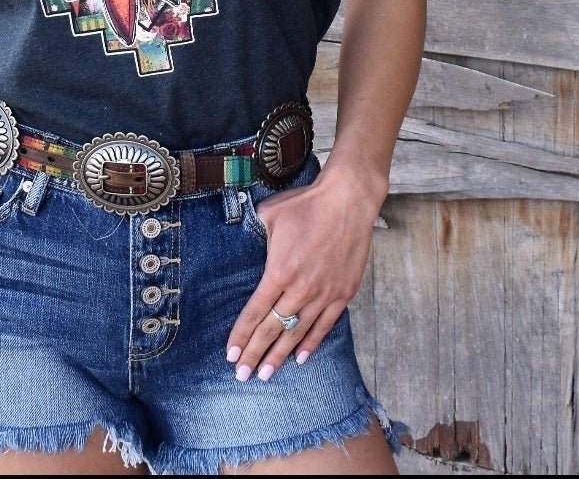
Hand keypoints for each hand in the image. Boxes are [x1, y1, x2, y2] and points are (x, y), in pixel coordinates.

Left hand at [225, 169, 382, 382]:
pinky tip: (300, 357)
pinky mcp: (343, 293)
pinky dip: (311, 343)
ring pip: (297, 333)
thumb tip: (241, 240)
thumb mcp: (269, 214)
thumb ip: (254, 234)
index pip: (255, 312)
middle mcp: (300, 288)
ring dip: (280, 355)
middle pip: (272, 329)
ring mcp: (323, 294)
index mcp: (278, 271)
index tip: (231, 355)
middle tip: (242, 376)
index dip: (242, 336)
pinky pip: (325, 326)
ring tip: (266, 375)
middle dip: (255, 354)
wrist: (347, 201)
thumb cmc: (306, 205)